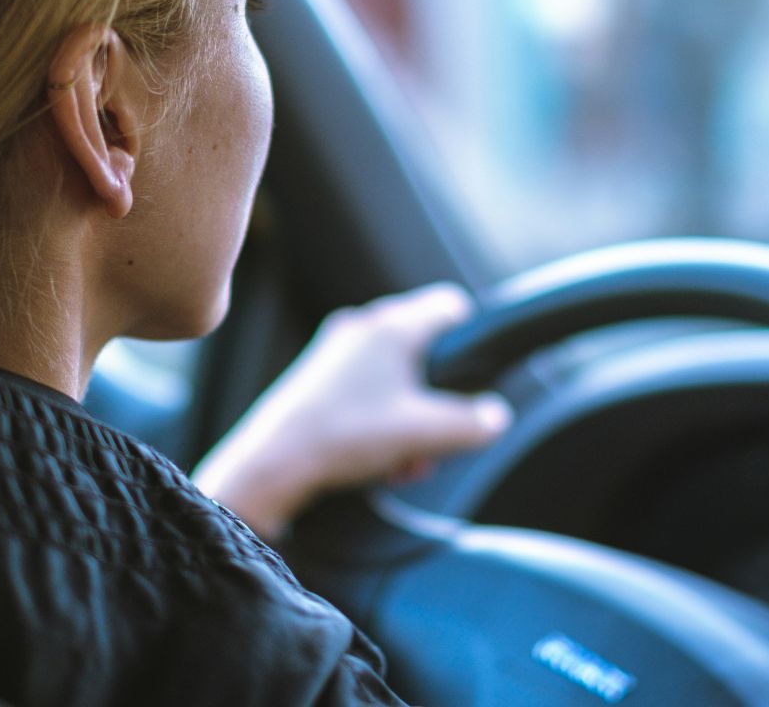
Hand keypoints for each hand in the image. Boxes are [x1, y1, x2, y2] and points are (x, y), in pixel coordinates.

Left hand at [192, 282, 513, 539]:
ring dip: (411, 419)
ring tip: (407, 461)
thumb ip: (471, 423)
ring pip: (396, 377)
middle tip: (437, 438)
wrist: (273, 462)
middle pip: (424, 350)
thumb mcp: (424, 433)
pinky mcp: (318, 379)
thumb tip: (495, 416)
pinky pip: (367, 391)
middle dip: (438, 399)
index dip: (472, 338)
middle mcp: (363, 328)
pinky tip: (380, 463)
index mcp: (392, 326)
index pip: (449, 305)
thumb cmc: (346, 435)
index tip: (476, 375)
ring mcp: (336, 352)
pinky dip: (382, 422)